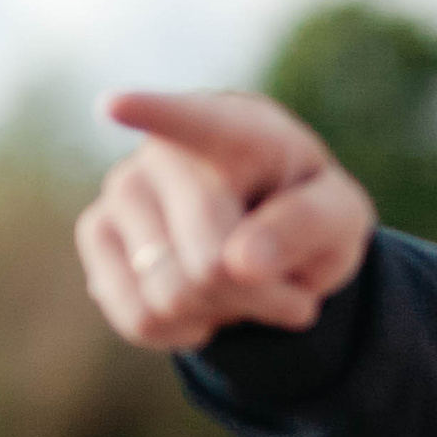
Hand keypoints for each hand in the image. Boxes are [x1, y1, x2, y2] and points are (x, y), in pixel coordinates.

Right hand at [74, 91, 376, 352]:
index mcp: (233, 127)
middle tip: (289, 291)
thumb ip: (306, 226)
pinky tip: (203, 302)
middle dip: (259, 297)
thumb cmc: (305, 210)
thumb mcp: (339, 216)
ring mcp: (121, 189)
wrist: (264, 226)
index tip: (114, 105)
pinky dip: (186, 331)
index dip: (150, 112)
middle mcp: (163, 151)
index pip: (189, 120)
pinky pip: (140, 320)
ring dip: (223, 313)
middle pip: (208, 265)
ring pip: (170, 298)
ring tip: (240, 281)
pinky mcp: (96, 234)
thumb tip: (238, 262)